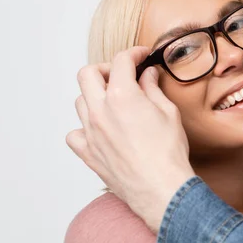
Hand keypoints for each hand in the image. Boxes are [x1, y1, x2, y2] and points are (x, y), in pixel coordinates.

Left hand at [66, 46, 194, 232]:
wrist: (161, 188)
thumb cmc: (168, 153)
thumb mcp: (168, 112)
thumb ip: (153, 89)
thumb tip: (148, 75)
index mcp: (122, 96)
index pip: (121, 61)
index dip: (134, 54)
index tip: (141, 56)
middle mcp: (100, 110)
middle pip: (87, 74)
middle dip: (106, 69)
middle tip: (122, 76)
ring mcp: (90, 132)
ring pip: (80, 101)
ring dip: (95, 96)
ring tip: (114, 102)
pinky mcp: (87, 152)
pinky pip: (74, 133)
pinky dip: (84, 127)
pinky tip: (100, 130)